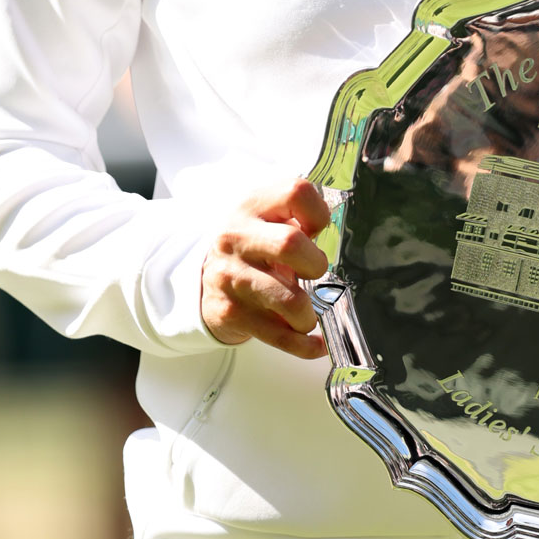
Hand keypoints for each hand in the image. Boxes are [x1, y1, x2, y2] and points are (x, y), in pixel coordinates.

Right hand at [201, 178, 330, 357]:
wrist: (204, 277)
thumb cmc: (251, 246)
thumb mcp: (267, 219)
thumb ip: (299, 218)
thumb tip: (334, 234)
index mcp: (253, 206)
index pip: (295, 193)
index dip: (318, 213)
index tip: (317, 230)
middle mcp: (236, 237)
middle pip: (291, 244)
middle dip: (315, 264)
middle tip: (314, 273)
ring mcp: (231, 276)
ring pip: (288, 299)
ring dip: (309, 313)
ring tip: (309, 313)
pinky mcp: (230, 312)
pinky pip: (277, 334)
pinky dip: (304, 345)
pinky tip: (316, 344)